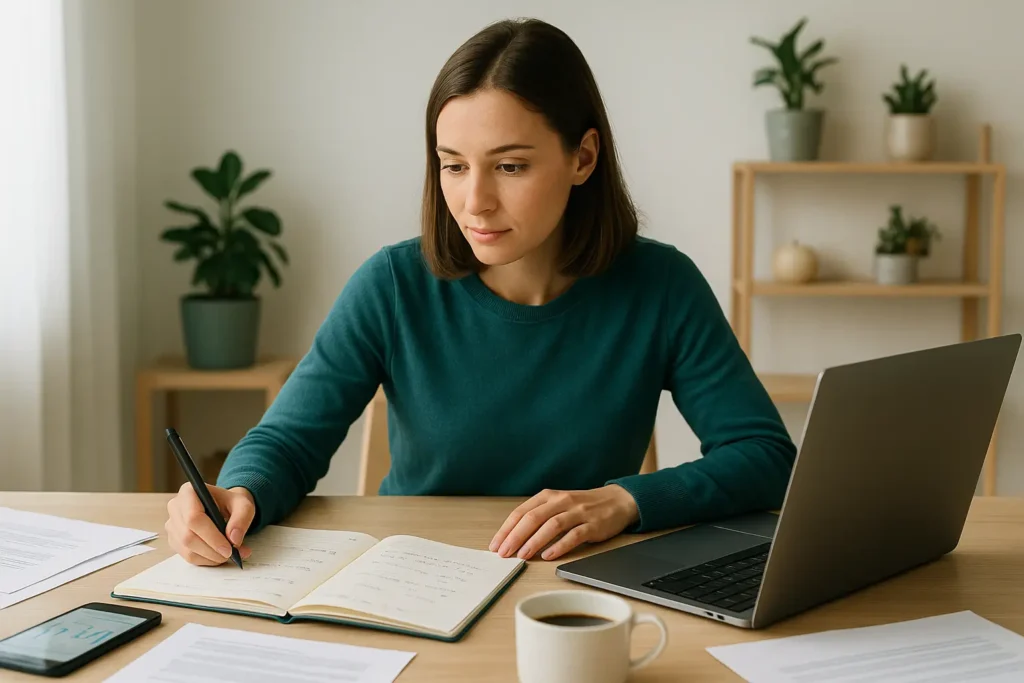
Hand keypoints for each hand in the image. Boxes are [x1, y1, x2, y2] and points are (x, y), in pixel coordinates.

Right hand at [166, 483, 255, 565]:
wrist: (223, 506)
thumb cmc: (230, 503)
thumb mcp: (243, 504)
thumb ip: (242, 518)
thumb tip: (234, 539)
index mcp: (189, 492)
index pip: (193, 518)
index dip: (211, 536)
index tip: (229, 549)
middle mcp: (175, 507)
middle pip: (188, 537)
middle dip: (212, 551)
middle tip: (232, 554)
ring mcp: (172, 525)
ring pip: (187, 550)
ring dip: (210, 558)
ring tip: (230, 555)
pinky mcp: (174, 540)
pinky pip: (188, 556)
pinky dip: (206, 560)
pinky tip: (219, 556)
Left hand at [488, 485, 639, 561]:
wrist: (617, 501)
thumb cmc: (582, 507)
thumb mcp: (558, 505)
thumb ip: (539, 517)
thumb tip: (513, 538)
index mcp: (549, 496)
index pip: (522, 512)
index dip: (507, 529)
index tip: (495, 545)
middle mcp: (562, 501)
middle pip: (534, 517)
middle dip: (516, 536)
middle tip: (504, 553)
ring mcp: (578, 512)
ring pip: (552, 525)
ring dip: (534, 541)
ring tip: (522, 555)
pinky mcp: (593, 525)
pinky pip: (574, 535)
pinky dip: (560, 546)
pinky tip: (548, 556)